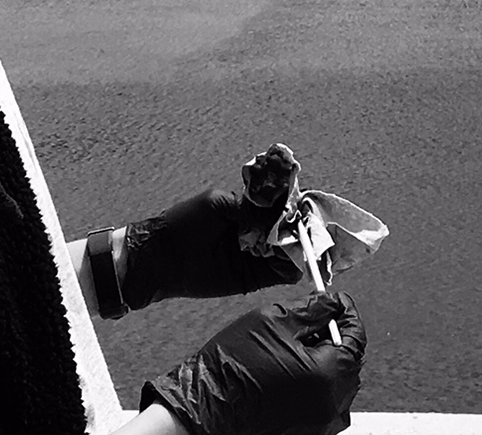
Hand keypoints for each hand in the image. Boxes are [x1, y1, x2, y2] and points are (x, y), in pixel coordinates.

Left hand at [104, 188, 302, 313]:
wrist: (162, 257)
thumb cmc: (184, 222)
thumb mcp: (218, 204)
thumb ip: (250, 208)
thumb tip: (279, 214)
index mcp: (248, 211)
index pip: (281, 208)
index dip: (296, 208)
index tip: (310, 209)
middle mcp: (257, 233)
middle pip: (289, 231)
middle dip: (304, 230)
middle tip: (319, 230)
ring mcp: (256, 256)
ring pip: (289, 253)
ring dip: (302, 249)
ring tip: (312, 246)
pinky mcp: (252, 278)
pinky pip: (279, 274)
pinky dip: (292, 268)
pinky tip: (299, 262)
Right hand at [143, 292, 364, 434]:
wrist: (204, 411)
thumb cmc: (231, 369)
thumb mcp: (272, 321)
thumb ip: (312, 310)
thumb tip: (333, 304)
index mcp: (327, 374)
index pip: (356, 337)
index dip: (347, 313)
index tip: (338, 302)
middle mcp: (329, 404)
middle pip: (350, 362)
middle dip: (336, 338)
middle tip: (313, 322)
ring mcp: (319, 424)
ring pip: (339, 384)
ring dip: (327, 362)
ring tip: (297, 349)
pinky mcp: (306, 432)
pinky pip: (324, 403)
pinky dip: (317, 385)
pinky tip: (291, 372)